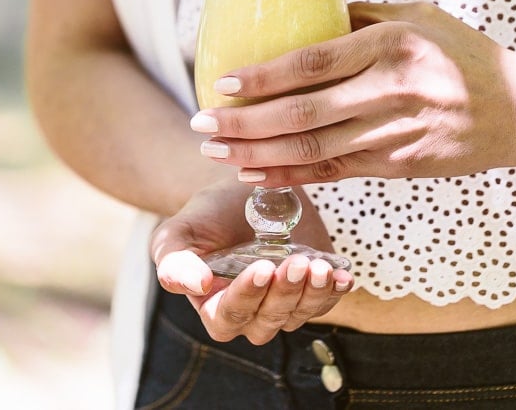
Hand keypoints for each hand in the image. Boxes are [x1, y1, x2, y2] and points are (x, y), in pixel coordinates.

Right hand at [151, 178, 352, 344]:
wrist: (238, 195)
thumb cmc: (205, 216)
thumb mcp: (178, 232)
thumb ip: (174, 260)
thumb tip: (196, 286)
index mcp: (214, 308)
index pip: (228, 317)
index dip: (246, 296)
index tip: (260, 268)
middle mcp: (251, 314)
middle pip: (268, 321)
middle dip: (283, 294)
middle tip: (293, 262)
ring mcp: (283, 305)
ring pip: (298, 315)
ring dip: (312, 294)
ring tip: (319, 267)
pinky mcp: (310, 290)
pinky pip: (324, 302)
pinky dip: (335, 292)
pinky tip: (342, 276)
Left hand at [190, 2, 515, 185]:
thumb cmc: (464, 54)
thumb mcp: (417, 16)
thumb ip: (361, 14)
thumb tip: (307, 8)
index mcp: (390, 46)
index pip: (313, 63)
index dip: (263, 76)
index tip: (223, 82)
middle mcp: (389, 91)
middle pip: (303, 113)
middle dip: (244, 123)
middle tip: (201, 124)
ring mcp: (394, 134)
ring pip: (313, 150)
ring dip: (258, 154)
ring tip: (217, 151)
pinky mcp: (398, 165)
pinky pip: (334, 172)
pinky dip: (292, 175)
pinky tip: (257, 171)